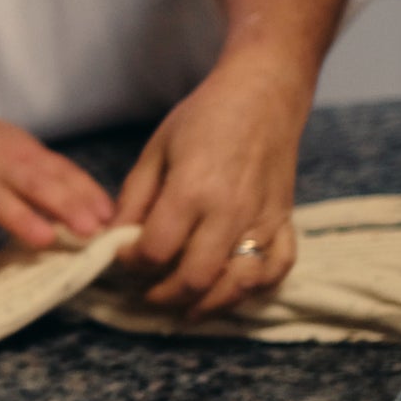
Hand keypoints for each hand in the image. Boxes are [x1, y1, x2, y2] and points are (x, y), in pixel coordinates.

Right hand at [0, 98, 113, 260]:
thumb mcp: (16, 150)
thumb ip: (53, 177)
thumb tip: (100, 210)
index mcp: (20, 153)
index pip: (59, 171)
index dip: (85, 193)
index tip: (111, 219)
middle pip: (33, 183)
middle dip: (63, 205)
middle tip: (91, 231)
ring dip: (20, 219)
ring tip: (45, 239)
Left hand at [115, 57, 308, 318]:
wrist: (264, 92)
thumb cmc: (205, 116)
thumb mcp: (156, 149)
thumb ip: (134, 199)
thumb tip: (114, 239)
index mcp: (193, 190)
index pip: (155, 251)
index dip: (131, 263)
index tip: (122, 256)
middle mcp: (231, 212)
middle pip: (195, 279)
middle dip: (164, 295)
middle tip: (147, 291)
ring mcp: (263, 220)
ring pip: (239, 285)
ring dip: (209, 305)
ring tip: (184, 307)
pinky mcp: (286, 220)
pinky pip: (277, 270)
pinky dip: (256, 288)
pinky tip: (230, 289)